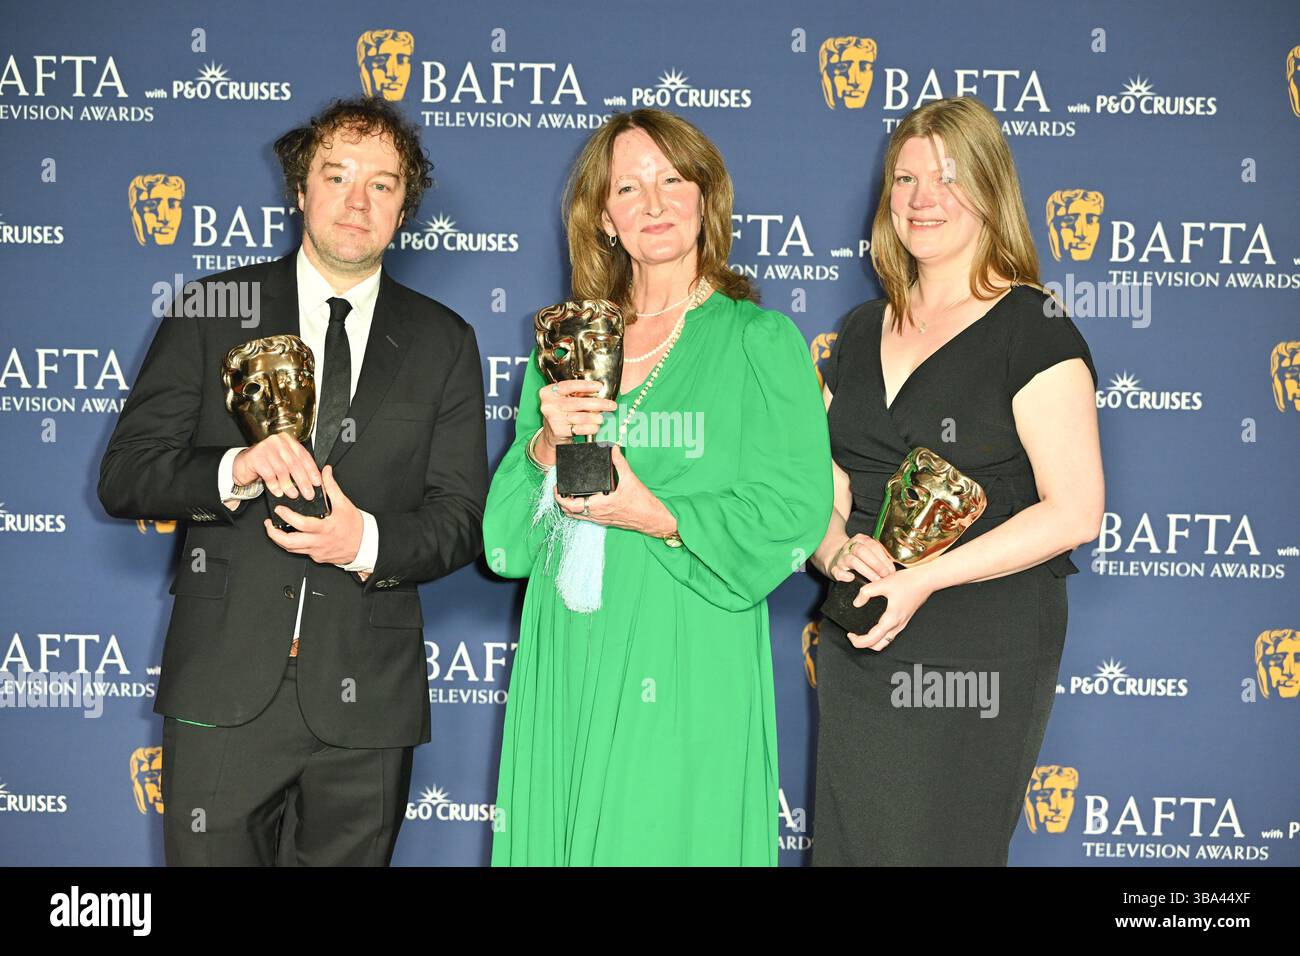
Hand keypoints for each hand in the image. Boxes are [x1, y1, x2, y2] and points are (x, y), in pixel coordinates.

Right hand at [232, 433, 320, 499]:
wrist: (243, 465)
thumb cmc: (265, 464)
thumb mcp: (283, 462)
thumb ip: (296, 466)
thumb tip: (312, 480)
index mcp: (288, 441)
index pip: (304, 456)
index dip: (312, 470)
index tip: (317, 482)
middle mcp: (278, 442)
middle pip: (295, 463)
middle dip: (303, 481)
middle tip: (308, 493)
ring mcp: (266, 448)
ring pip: (282, 469)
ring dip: (289, 485)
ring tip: (293, 494)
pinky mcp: (256, 457)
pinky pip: (269, 474)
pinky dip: (275, 485)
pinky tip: (278, 492)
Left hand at [264, 465, 363, 565]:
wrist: (365, 545)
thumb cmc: (356, 527)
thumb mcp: (344, 504)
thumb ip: (332, 487)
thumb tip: (325, 472)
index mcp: (325, 528)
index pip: (301, 524)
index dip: (287, 517)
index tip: (279, 509)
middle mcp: (319, 542)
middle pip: (290, 543)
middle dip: (274, 534)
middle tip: (268, 525)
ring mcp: (317, 551)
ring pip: (292, 550)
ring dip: (280, 540)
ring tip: (274, 530)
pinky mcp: (317, 557)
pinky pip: (301, 552)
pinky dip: (293, 545)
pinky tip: (292, 536)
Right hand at [535, 380, 617, 464]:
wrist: (551, 432)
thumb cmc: (561, 412)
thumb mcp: (564, 399)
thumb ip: (577, 394)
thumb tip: (599, 393)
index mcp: (549, 392)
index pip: (568, 386)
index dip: (585, 386)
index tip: (599, 386)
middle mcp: (549, 405)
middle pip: (577, 402)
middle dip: (597, 404)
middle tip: (610, 405)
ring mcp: (553, 418)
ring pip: (580, 417)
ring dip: (595, 417)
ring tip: (603, 417)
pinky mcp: (558, 431)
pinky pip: (579, 429)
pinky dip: (590, 427)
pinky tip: (596, 426)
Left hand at [554, 444, 675, 536]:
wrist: (652, 519)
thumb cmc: (642, 504)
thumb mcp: (630, 479)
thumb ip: (620, 463)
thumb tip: (613, 449)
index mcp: (599, 505)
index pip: (571, 506)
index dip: (559, 497)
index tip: (556, 487)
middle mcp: (597, 515)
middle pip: (569, 513)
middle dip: (561, 501)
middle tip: (560, 489)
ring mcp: (601, 520)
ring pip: (577, 517)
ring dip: (569, 507)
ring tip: (569, 494)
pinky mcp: (605, 521)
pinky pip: (586, 517)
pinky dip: (580, 510)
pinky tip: (584, 499)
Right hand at [828, 533, 895, 582]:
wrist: (835, 559)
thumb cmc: (857, 558)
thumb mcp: (868, 551)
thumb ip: (879, 556)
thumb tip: (894, 568)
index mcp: (860, 540)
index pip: (873, 545)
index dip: (883, 558)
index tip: (891, 569)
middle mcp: (849, 546)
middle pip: (862, 551)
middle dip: (876, 563)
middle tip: (885, 574)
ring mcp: (841, 557)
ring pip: (852, 560)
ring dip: (866, 570)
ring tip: (876, 579)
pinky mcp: (834, 568)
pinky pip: (837, 571)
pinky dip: (844, 575)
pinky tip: (851, 578)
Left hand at [847, 566, 934, 651]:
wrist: (926, 580)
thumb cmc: (908, 582)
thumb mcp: (882, 583)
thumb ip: (866, 592)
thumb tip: (856, 602)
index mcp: (891, 619)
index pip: (872, 640)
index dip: (858, 641)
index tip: (850, 634)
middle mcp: (897, 625)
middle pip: (878, 645)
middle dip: (864, 643)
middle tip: (853, 635)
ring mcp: (902, 624)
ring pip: (885, 641)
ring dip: (872, 640)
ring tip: (861, 630)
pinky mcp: (904, 620)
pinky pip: (890, 634)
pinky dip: (879, 635)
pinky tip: (873, 624)